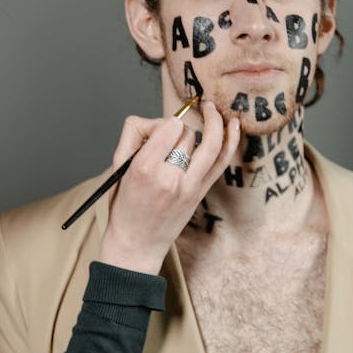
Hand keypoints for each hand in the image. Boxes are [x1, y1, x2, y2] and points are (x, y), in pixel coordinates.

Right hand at [98, 101, 239, 274]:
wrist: (136, 244)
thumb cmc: (124, 206)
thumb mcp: (118, 167)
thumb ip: (135, 136)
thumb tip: (160, 121)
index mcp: (144, 168)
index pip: (168, 126)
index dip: (163, 123)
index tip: (156, 131)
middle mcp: (169, 177)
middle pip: (186, 134)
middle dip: (178, 130)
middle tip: (166, 141)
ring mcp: (190, 186)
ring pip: (209, 143)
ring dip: (212, 123)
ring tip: (210, 108)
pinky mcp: (201, 193)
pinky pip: (221, 161)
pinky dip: (231, 140)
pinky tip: (234, 124)